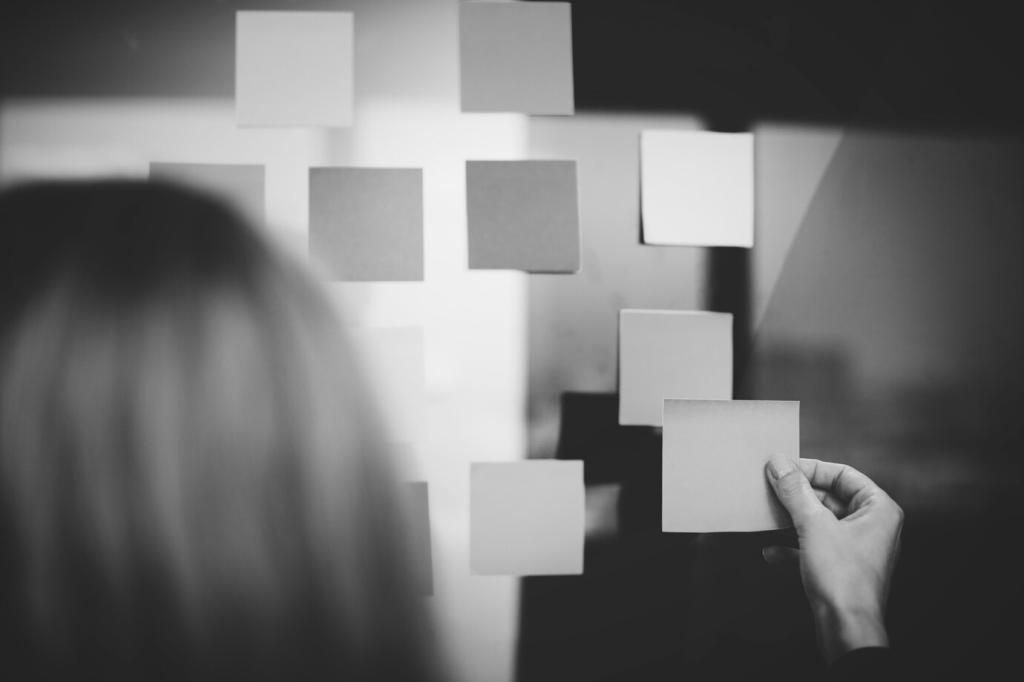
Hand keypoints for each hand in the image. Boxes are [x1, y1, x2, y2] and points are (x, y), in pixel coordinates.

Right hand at [764, 456, 902, 662]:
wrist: (846, 629)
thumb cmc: (844, 580)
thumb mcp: (813, 525)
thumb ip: (794, 491)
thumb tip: (779, 464)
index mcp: (879, 510)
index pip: (844, 474)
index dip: (812, 468)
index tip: (784, 468)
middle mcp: (872, 527)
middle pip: (830, 497)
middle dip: (799, 496)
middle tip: (772, 489)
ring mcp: (857, 549)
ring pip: (821, 523)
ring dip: (793, 519)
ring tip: (769, 515)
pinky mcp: (841, 569)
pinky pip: (815, 547)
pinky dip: (793, 547)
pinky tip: (772, 551)